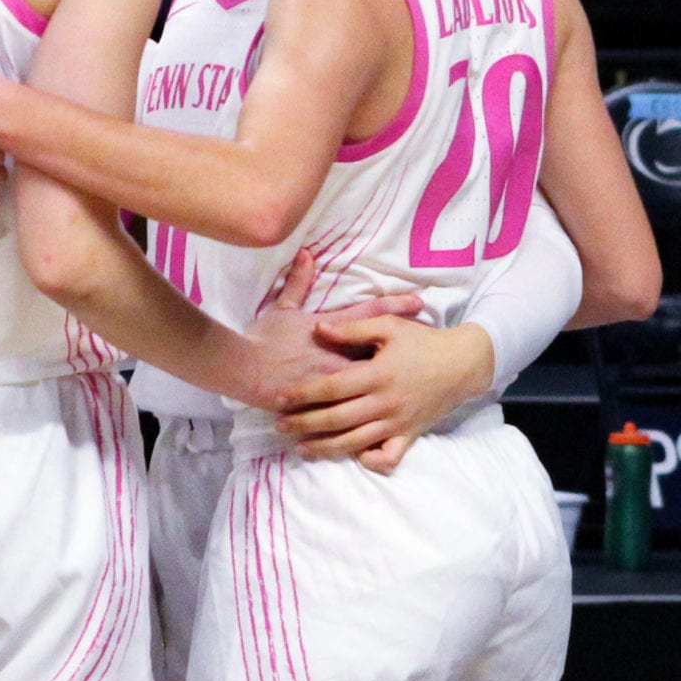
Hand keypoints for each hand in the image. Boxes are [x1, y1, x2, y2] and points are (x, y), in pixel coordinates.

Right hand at [234, 251, 428, 412]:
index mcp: (331, 330)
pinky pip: (353, 418)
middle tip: (436, 348)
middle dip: (408, 352)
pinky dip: (372, 421)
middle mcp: (339, 357)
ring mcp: (335, 384)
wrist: (244, 370)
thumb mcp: (282, 307)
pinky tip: (391, 426)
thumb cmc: (262, 338)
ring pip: (372, 388)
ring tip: (421, 391)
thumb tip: (306, 254)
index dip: (394, 307)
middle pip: (381, 354)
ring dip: (395, 388)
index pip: (369, 314)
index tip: (419, 303)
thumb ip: (298, 282)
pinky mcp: (326, 409)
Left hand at [279, 319, 495, 474]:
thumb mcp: (389, 326)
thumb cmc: (423, 341)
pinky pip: (388, 457)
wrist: (464, 364)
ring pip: (355, 442)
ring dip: (325, 448)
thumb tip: (318, 329)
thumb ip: (352, 328)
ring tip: (300, 448)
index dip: (303, 394)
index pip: (331, 388)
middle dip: (304, 424)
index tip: (279, 398)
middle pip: (336, 420)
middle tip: (279, 426)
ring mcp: (397, 423)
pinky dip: (369, 461)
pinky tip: (350, 456)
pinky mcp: (409, 436)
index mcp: (377, 374)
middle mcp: (385, 403)